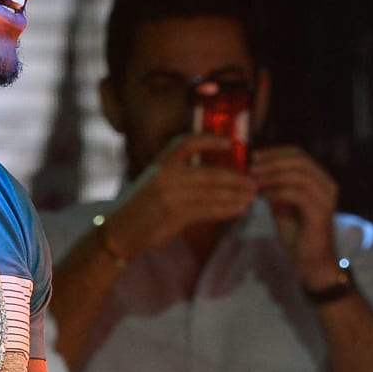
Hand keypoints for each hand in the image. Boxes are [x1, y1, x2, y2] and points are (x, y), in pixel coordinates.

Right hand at [106, 132, 257, 258]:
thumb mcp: (153, 181)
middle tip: (254, 182)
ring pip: (212, 194)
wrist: (118, 231)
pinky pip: (207, 211)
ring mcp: (170, 197)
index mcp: (160, 164)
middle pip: (210, 173)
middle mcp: (165, 177)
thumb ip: (177, 174)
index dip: (209, 140)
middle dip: (236, 178)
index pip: (186, 142)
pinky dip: (226, 210)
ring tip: (252, 197)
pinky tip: (238, 210)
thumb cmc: (139, 207)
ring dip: (236, 196)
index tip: (229, 143)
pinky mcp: (174, 216)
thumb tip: (212, 173)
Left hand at [248, 146, 340, 284]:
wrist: (311, 263)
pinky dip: (278, 192)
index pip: (298, 155)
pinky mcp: (321, 213)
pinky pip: (298, 194)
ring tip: (255, 181)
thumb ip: (274, 187)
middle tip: (252, 168)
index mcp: (320, 180)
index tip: (254, 157)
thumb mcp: (281, 205)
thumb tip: (256, 171)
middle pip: (300, 160)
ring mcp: (326, 199)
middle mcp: (327, 185)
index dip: (275, 153)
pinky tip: (264, 197)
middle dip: (273, 161)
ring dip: (274, 175)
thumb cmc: (296, 234)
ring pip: (300, 175)